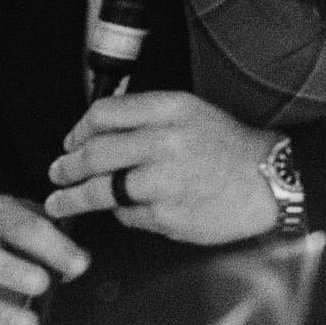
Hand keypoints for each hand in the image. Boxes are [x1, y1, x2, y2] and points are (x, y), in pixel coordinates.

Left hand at [45, 91, 280, 244]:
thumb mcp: (191, 114)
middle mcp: (166, 141)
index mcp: (172, 109)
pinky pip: (126, 215)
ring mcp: (164, 181)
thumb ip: (146, 118)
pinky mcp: (166, 215)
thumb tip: (91, 134)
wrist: (268, 181)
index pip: (104, 113)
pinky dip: (121, 213)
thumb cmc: (227, 147)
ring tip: (61, 203)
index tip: (71, 142)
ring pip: (100, 191)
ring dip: (73, 199)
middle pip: (94, 154)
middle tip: (57, 174)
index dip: (78, 130)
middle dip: (66, 167)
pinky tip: (128, 209)